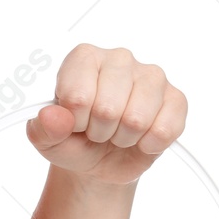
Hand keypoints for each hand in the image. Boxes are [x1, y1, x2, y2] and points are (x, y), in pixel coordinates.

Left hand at [25, 44, 186, 185]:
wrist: (99, 161)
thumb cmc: (72, 140)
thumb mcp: (46, 139)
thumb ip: (42, 128)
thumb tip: (52, 116)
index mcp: (84, 58)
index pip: (77, 96)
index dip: (74, 121)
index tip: (74, 123)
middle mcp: (119, 58)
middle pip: (108, 108)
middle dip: (99, 132)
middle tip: (97, 130)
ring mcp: (151, 76)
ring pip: (137, 120)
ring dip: (122, 138)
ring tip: (116, 132)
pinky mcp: (176, 98)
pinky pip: (165, 130)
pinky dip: (148, 145)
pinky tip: (140, 138)